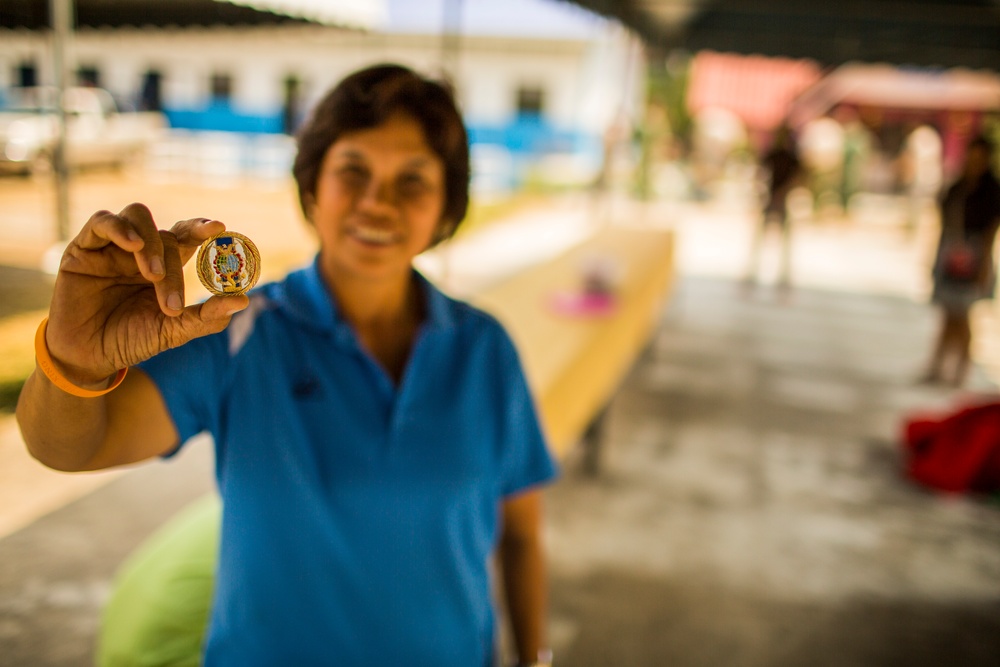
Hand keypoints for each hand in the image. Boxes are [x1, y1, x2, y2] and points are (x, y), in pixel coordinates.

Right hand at [44, 203, 248, 386]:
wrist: (89, 357)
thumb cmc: (132, 340)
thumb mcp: (173, 331)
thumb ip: (206, 317)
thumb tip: (244, 300)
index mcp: (165, 265)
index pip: (187, 236)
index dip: (202, 228)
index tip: (220, 227)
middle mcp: (141, 251)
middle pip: (166, 236)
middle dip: (172, 266)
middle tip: (170, 301)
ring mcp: (112, 247)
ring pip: (138, 219)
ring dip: (151, 244)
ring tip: (151, 275)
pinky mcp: (84, 248)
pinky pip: (101, 222)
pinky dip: (119, 228)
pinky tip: (133, 245)